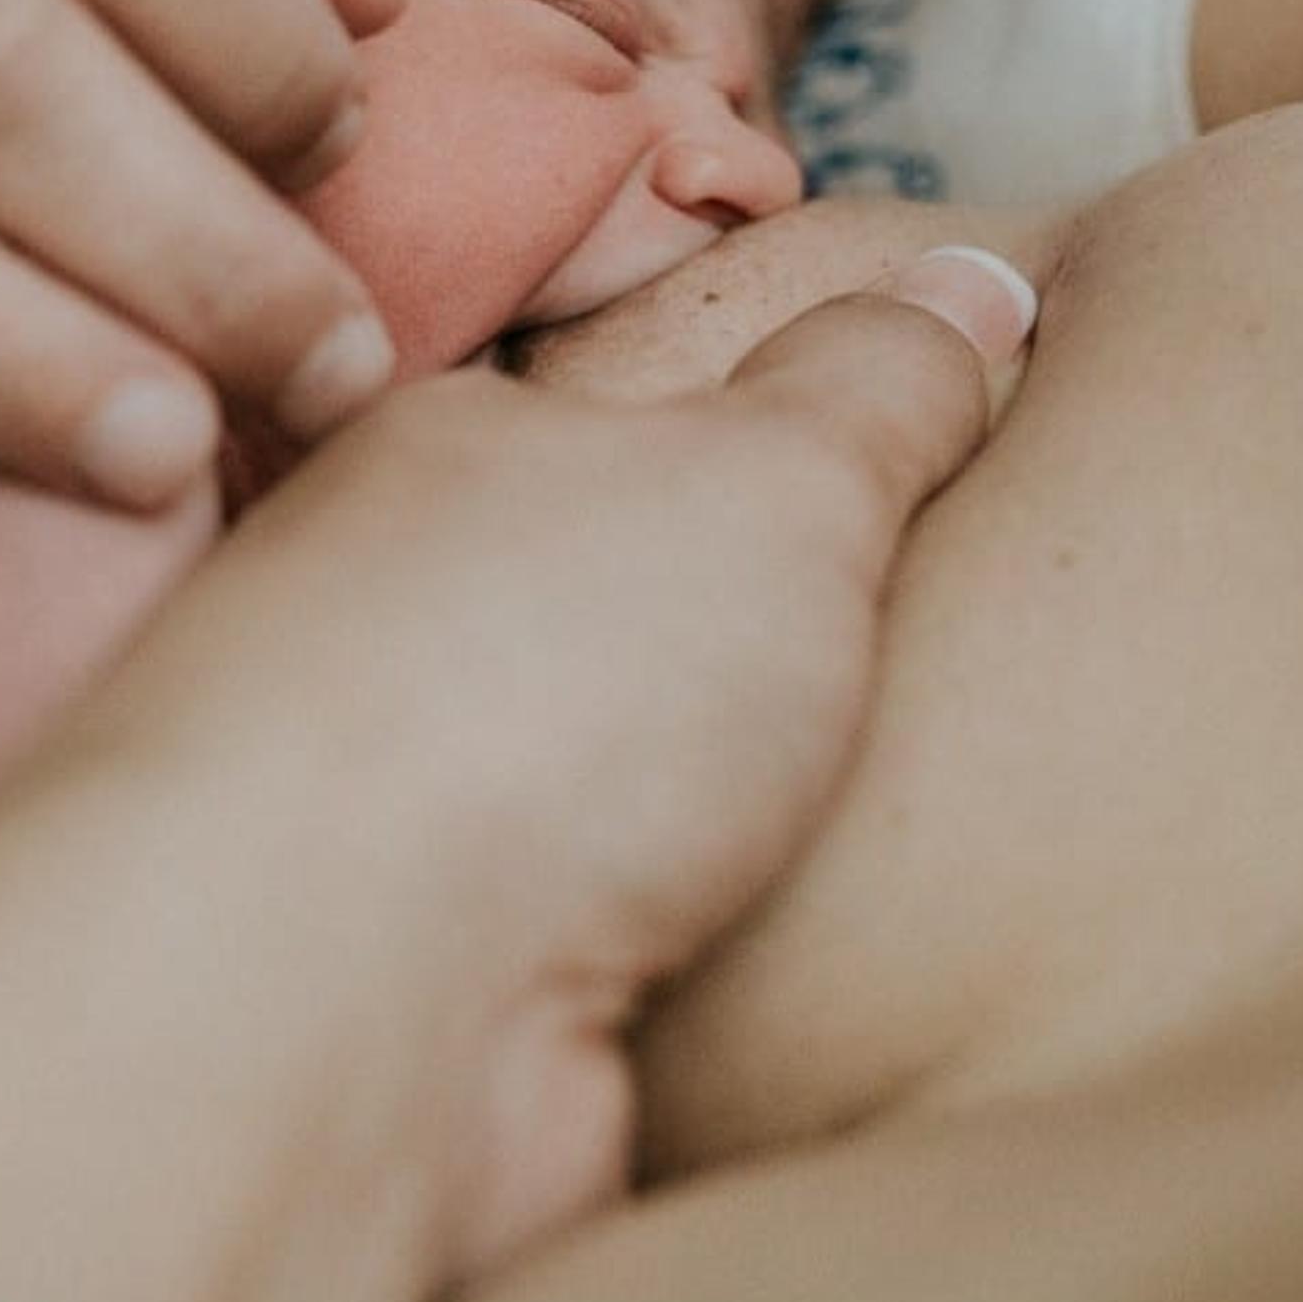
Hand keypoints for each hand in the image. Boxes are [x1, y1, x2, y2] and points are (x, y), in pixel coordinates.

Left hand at [0, 247, 1036, 1301]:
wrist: (333, 1023)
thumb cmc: (526, 696)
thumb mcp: (772, 483)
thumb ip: (877, 389)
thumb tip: (970, 278)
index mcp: (438, 466)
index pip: (598, 423)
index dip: (743, 452)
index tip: (882, 495)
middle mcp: (377, 640)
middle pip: (592, 628)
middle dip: (735, 667)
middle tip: (922, 682)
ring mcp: (378, 843)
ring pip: (579, 817)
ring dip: (697, 842)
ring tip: (873, 846)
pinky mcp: (406, 1021)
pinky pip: (573, 978)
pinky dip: (657, 983)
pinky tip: (756, 989)